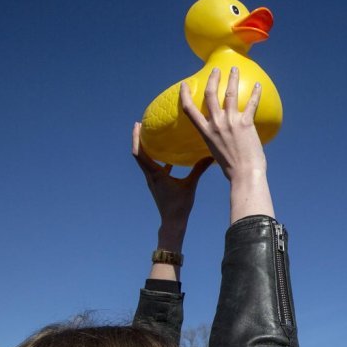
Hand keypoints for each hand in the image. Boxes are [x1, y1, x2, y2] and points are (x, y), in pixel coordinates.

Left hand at [132, 122, 210, 251]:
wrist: (173, 222)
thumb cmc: (180, 205)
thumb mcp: (190, 185)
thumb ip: (199, 170)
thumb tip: (210, 156)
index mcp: (155, 174)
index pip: (140, 154)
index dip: (136, 139)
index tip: (138, 126)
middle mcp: (150, 176)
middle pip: (139, 155)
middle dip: (138, 139)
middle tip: (141, 124)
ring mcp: (152, 181)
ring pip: (144, 161)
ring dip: (145, 148)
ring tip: (151, 136)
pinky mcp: (156, 184)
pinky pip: (153, 168)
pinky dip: (156, 159)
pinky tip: (166, 155)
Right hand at [180, 67, 273, 221]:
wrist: (244, 174)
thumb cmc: (232, 168)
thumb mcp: (216, 152)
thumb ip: (217, 140)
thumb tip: (222, 137)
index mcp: (206, 132)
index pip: (189, 110)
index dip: (185, 95)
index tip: (185, 84)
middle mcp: (216, 124)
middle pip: (210, 94)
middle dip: (212, 79)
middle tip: (216, 69)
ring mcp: (230, 122)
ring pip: (229, 93)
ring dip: (232, 78)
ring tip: (235, 69)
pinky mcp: (246, 123)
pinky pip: (251, 103)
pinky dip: (255, 93)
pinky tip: (258, 86)